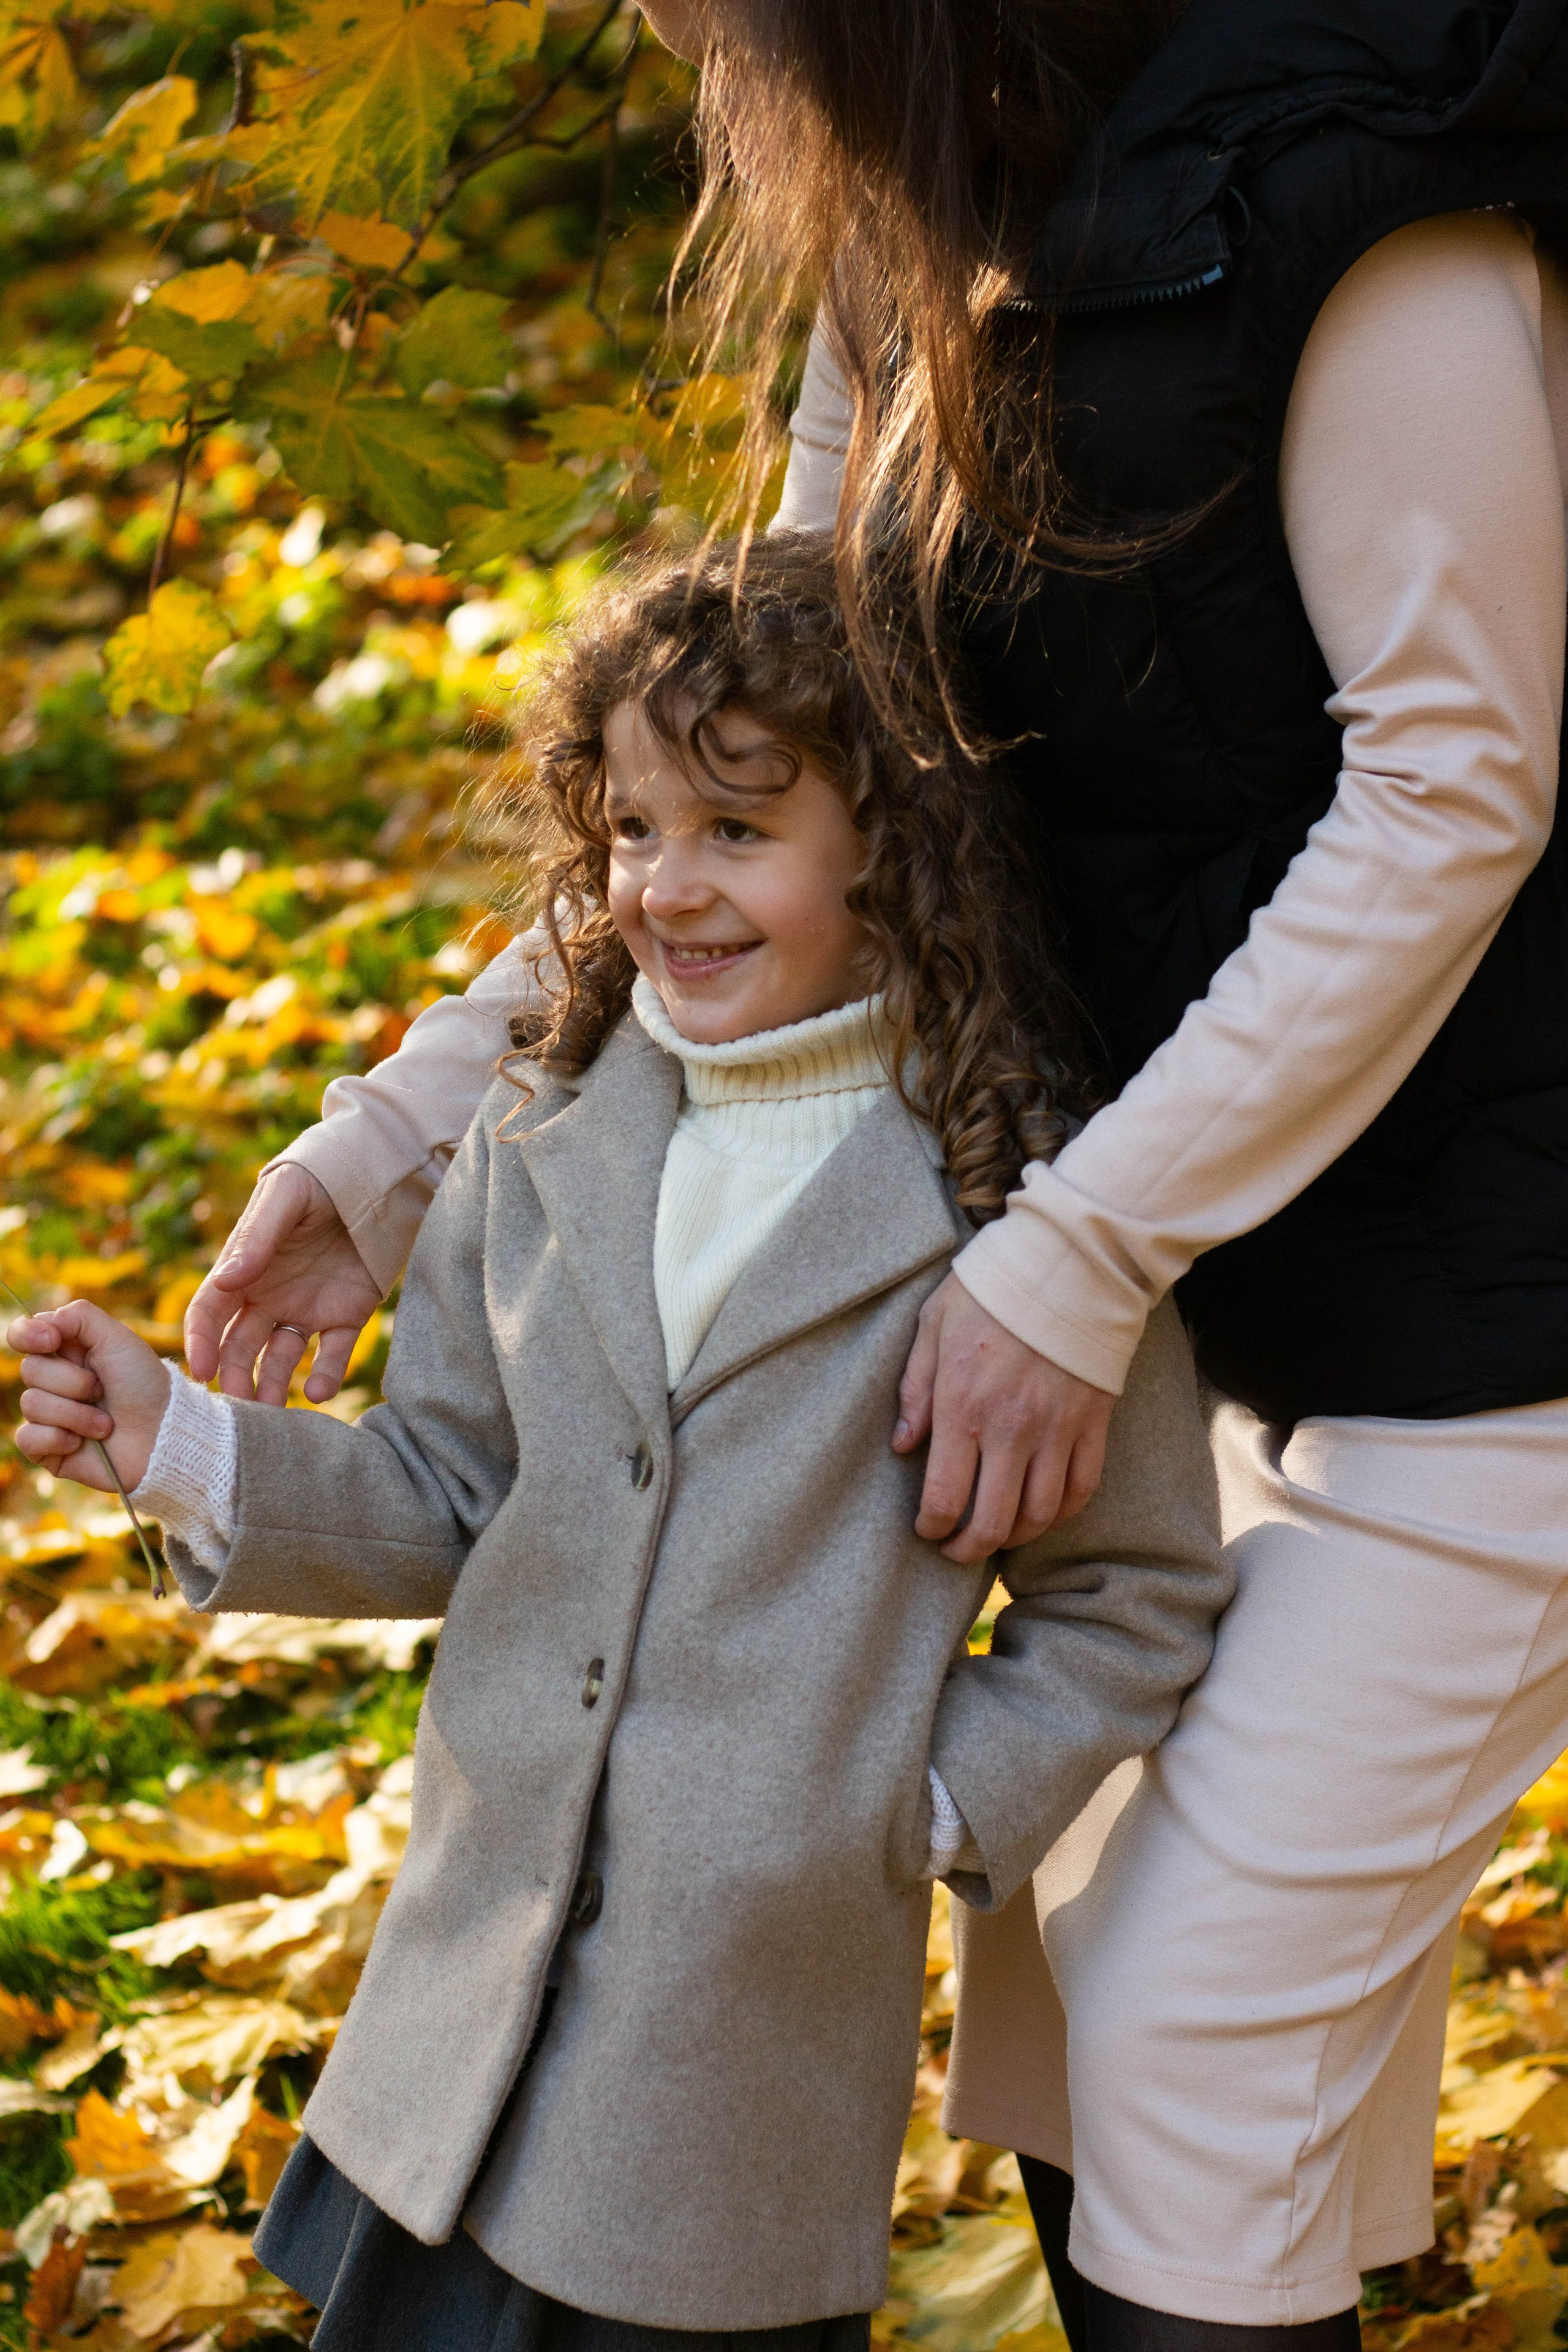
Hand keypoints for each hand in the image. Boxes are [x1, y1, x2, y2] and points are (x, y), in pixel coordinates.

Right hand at [11, 1301, 168, 1492]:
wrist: (162, 1434)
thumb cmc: (144, 1385)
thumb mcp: (118, 1339)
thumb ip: (79, 1317)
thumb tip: (41, 1321)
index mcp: (66, 1351)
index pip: (22, 1334)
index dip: (27, 1335)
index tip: (51, 1340)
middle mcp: (53, 1381)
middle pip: (29, 1370)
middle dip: (73, 1382)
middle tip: (103, 1391)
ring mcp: (48, 1416)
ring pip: (31, 1404)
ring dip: (76, 1414)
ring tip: (105, 1423)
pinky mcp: (47, 1448)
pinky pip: (27, 1438)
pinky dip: (59, 1438)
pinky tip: (82, 1443)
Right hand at [184, 1164, 381, 1405]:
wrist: (371, 1176)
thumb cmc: (315, 1181)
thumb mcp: (284, 1199)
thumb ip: (257, 1237)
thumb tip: (227, 1279)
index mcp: (243, 1271)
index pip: (210, 1313)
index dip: (201, 1341)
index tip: (201, 1371)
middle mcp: (268, 1298)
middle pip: (240, 1347)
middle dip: (234, 1378)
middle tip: (236, 1409)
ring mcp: (306, 1309)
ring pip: (281, 1359)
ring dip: (273, 1387)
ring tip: (272, 1415)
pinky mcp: (346, 1315)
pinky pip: (332, 1354)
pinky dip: (325, 1376)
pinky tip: (318, 1392)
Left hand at [892, 1274, 1114, 1563]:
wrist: (1069, 1262)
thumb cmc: (992, 1289)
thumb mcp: (933, 1326)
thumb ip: (915, 1390)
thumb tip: (902, 1445)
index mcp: (963, 1406)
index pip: (945, 1498)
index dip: (932, 1528)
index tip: (925, 1529)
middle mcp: (1011, 1429)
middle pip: (993, 1522)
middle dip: (969, 1549)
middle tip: (956, 1550)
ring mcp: (1057, 1430)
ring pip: (1040, 1514)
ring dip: (1015, 1537)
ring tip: (997, 1534)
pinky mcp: (1093, 1424)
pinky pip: (1082, 1488)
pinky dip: (1062, 1512)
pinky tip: (1043, 1512)